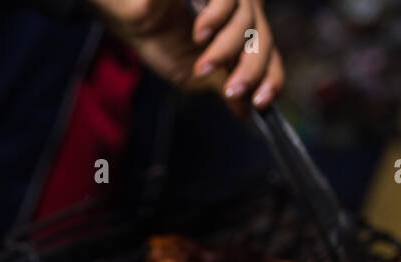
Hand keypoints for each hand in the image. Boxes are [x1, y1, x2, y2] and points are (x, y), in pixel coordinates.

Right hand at [88, 0, 284, 113]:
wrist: (129, 18)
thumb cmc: (161, 41)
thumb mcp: (193, 76)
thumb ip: (222, 86)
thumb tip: (244, 109)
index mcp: (240, 37)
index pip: (268, 57)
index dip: (271, 79)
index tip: (259, 103)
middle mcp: (241, 13)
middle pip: (263, 40)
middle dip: (250, 71)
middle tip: (232, 91)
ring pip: (248, 21)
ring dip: (226, 50)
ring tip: (202, 68)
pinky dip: (217, 18)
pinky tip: (200, 33)